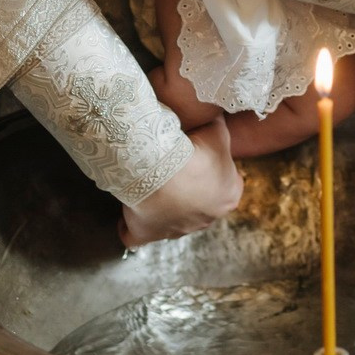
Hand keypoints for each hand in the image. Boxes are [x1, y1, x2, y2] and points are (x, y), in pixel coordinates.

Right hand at [120, 118, 242, 246]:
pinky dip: (130, 226)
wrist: (159, 169)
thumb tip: (217, 117)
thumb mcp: (216, 131)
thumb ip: (219, 127)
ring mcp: (176, 231)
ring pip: (170, 220)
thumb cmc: (193, 152)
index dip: (215, 168)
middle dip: (188, 189)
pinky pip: (136, 237)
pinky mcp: (147, 234)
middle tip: (173, 168)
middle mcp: (206, 219)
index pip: (228, 184)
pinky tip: (126, 213)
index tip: (201, 157)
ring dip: (162, 206)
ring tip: (148, 186)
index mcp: (228, 196)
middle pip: (199, 204)